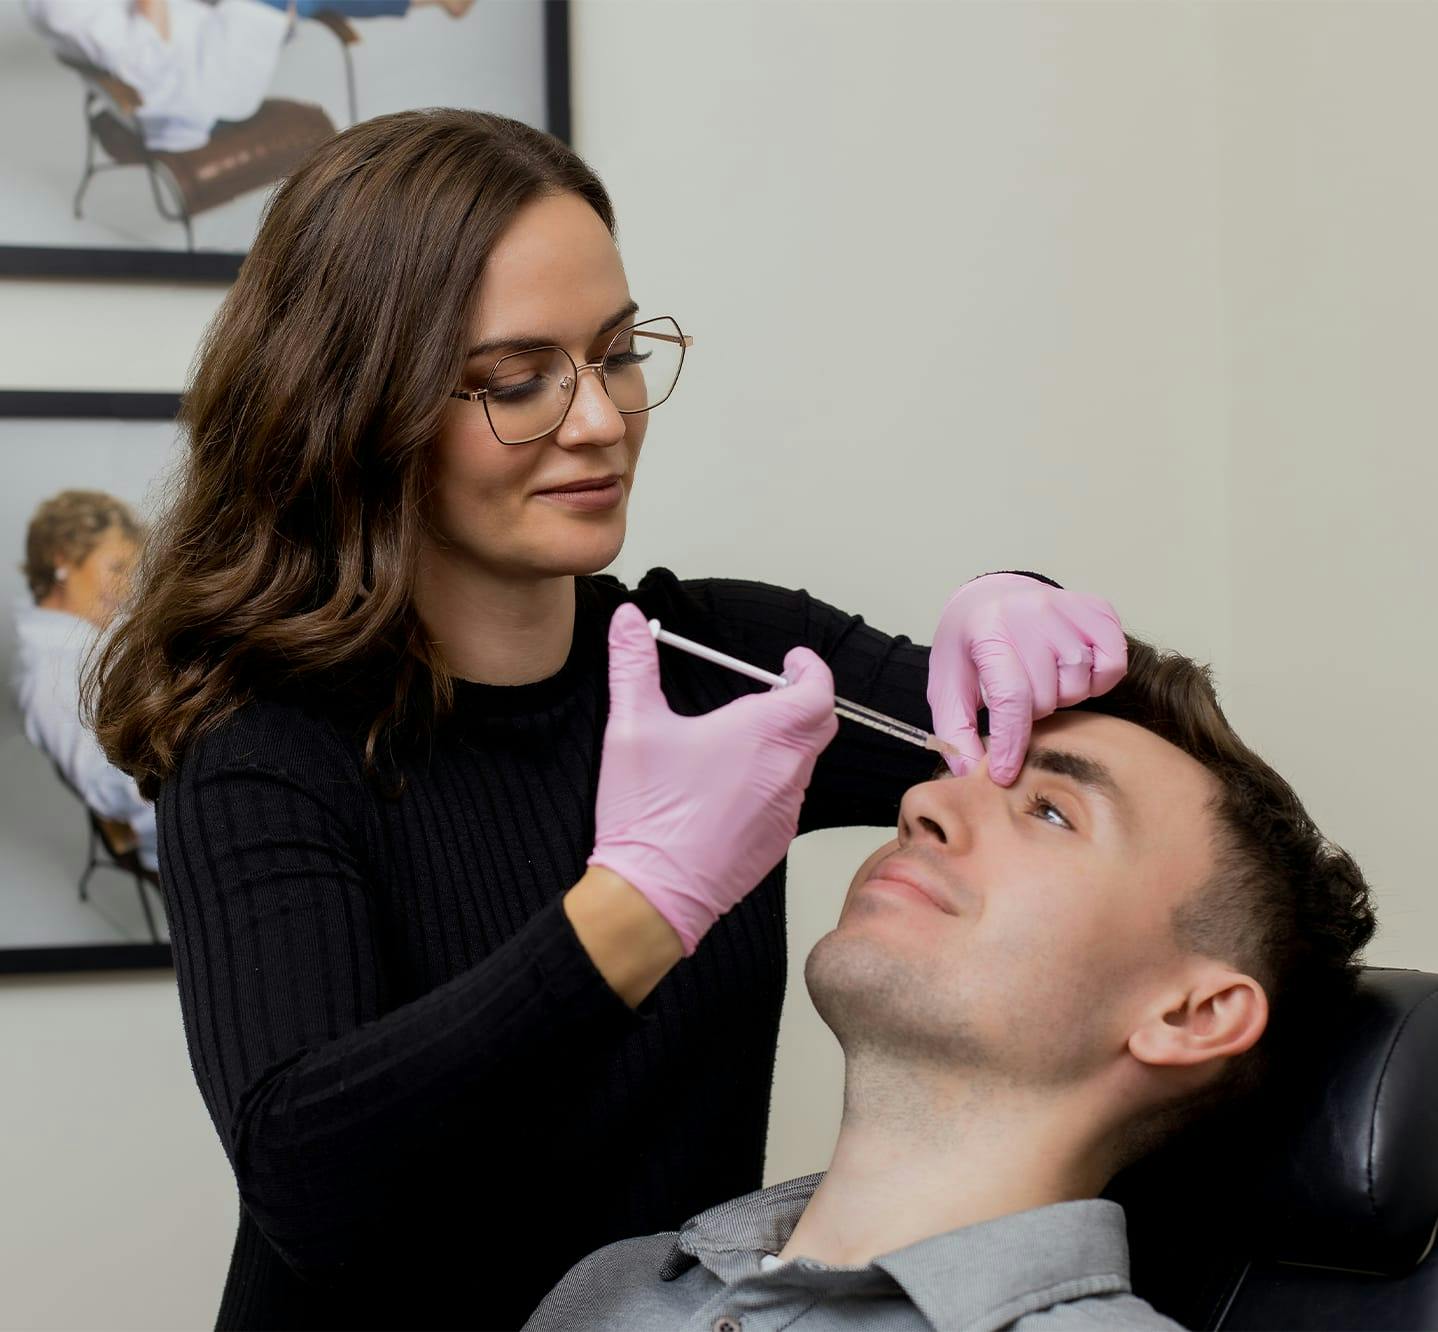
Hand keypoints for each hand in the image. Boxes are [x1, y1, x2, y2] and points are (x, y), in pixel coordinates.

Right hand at [589, 604, 837, 954]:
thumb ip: (632, 664)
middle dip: (803, 699)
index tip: (792, 659)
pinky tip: (730, 785)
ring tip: (742, 738)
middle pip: (820, 722)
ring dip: (786, 742)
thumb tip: (628, 620)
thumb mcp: (631, 727)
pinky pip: (789, 798)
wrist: (653, 894)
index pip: (818, 689)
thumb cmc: (647, 813)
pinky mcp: (776, 841)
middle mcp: (786, 770)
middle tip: (771, 690)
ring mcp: (786, 809)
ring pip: (805, 762)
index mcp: (762, 734)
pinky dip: (773, 780)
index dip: (810, 668)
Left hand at [927, 574, 1126, 784]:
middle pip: (1048, 696)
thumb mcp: (948, 688)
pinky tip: (1072, 672)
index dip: (1010, 743)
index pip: (1011, 697)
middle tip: (1020, 697)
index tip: (1004, 773)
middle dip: (1033, 712)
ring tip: (1044, 680)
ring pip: (1080, 684)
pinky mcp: (1098, 609)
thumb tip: (970, 773)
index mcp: (989, 629)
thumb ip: (955, 733)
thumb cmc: (970, 649)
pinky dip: (1098, 679)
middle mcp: (1031, 612)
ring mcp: (1068, 608)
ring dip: (1064, 695)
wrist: (991, 600)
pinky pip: (1113, 665)